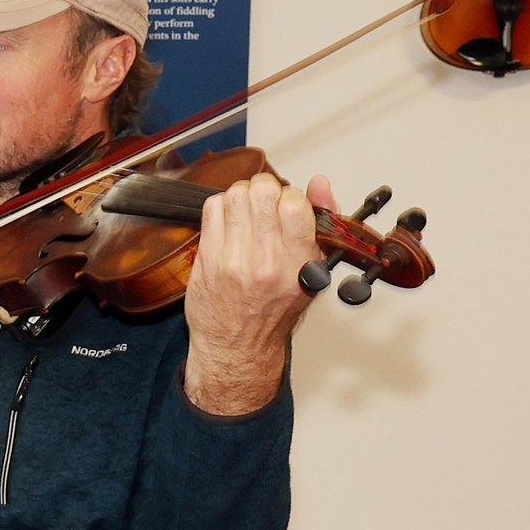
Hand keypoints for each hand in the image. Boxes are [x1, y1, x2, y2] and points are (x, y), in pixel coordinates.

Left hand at [181, 171, 336, 415]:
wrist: (238, 345)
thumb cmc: (276, 310)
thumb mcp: (314, 270)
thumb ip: (322, 223)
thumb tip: (320, 184)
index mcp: (299, 262)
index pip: (295, 203)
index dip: (290, 195)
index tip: (286, 205)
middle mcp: (267, 261)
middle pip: (262, 192)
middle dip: (264, 189)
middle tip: (263, 201)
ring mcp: (234, 261)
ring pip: (235, 196)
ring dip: (241, 195)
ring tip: (245, 210)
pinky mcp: (207, 260)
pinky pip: (211, 210)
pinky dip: (220, 206)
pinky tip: (227, 221)